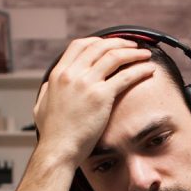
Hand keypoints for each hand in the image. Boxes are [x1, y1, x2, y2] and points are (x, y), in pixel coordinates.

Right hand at [33, 37, 153, 165]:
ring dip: (133, 53)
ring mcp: (86, 83)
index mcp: (58, 74)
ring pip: (114, 56)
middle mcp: (72, 74)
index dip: (97, 41)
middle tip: (132, 46)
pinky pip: (125, 76)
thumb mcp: (41, 105)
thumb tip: (51, 83)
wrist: (58, 149)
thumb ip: (48, 91)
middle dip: (119, 42)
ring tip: (145, 54)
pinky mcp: (101, 96)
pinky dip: (139, 70)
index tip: (110, 44)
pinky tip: (149, 70)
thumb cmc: (52, 134)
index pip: (79, 45)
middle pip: (100, 46)